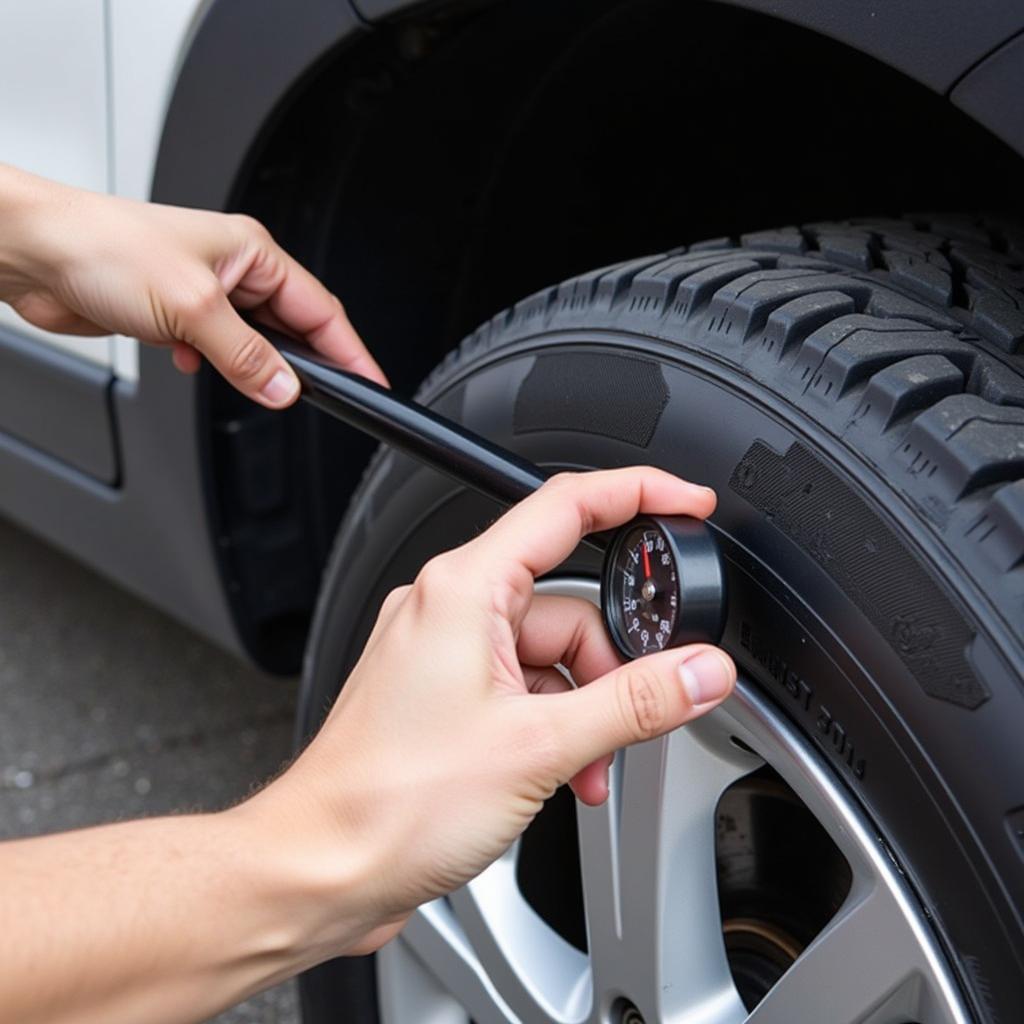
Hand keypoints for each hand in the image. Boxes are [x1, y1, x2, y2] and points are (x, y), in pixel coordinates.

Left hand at [0, 164, 385, 405]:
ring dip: (250, 367)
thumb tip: (285, 389)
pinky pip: (215, 350)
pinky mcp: (176, 314)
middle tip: (319, 397)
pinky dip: (213, 366)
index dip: (350, 350)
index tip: (372, 382)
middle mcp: (233, 270)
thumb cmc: (103, 247)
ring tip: (252, 384)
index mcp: (252, 252)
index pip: (321, 310)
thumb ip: (246, 356)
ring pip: (252, 344)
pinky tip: (194, 365)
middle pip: (291, 328)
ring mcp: (204, 293)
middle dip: (300, 364)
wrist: (34, 252)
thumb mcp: (193, 308)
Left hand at [247, 468, 735, 953]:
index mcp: (463, 589)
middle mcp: (449, 609)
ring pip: (551, 655)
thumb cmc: (387, 802)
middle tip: (633, 716)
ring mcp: (444, 653)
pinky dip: (554, 726)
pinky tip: (561, 774)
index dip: (637, 494)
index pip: (566, 507)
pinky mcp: (444, 695)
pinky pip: (523, 688)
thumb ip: (634, 702)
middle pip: (569, 605)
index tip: (686, 503)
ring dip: (585, 711)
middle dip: (611, 667)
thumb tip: (701, 670)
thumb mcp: (538, 747)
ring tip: (584, 767)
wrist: (322, 867)